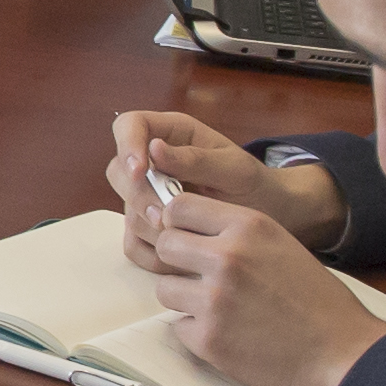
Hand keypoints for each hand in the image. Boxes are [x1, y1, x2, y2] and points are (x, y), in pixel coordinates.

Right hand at [107, 109, 350, 254]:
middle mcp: (153, 164)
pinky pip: (134, 243)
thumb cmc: (254, 184)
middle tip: (165, 217)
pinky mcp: (150, 228)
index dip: (127, 146)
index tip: (140, 172)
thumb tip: (155, 149)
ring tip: (184, 236)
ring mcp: (148, 197)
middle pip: (118, 171)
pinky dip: (151, 254)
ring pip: (124, 210)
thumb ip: (196, 160)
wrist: (268, 217)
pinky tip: (179, 259)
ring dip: (148, 227)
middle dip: (138, 196)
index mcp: (172, 134)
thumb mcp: (233, 168)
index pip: (129, 126)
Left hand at [120, 193, 385, 385]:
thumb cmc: (317, 301)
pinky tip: (229, 334)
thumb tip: (183, 229)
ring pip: (165, 288)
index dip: (178, 223)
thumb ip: (235, 234)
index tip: (188, 239)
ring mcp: (214, 298)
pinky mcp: (208, 338)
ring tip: (220, 309)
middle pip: (165, 244)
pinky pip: (179, 327)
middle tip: (200, 278)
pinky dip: (198, 331)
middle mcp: (227, 256)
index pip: (179, 206)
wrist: (342, 353)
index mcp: (248, 226)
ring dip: (185, 299)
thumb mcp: (281, 245)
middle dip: (177, 261)